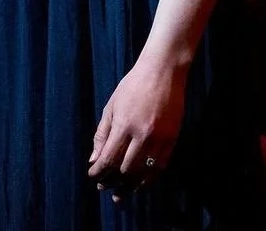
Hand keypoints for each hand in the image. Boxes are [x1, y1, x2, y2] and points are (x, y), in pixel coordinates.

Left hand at [87, 54, 187, 202]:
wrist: (163, 71)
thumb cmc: (133, 85)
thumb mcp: (112, 105)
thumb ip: (102, 133)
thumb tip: (94, 159)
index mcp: (124, 124)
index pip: (108, 158)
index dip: (99, 172)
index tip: (93, 178)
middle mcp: (142, 134)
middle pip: (125, 169)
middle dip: (112, 181)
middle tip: (105, 187)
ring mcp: (159, 138)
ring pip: (144, 172)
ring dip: (130, 185)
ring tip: (121, 193)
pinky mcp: (172, 138)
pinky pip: (160, 166)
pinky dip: (149, 178)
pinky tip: (140, 183)